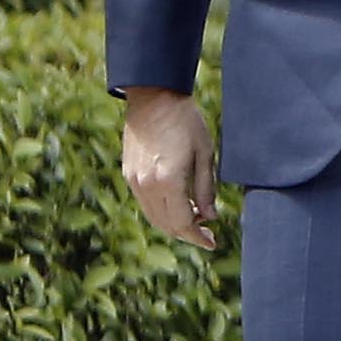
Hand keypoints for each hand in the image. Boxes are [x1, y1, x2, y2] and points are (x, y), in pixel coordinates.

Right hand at [122, 88, 218, 250]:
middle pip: (167, 225)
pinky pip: (145, 203)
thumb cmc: (185, 122)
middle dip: (187, 233)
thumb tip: (210, 217)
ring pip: (154, 217)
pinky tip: (179, 204)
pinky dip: (162, 211)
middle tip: (207, 233)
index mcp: (168, 180)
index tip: (212, 242)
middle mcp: (147, 185)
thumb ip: (206, 189)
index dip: (198, 237)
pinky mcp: (128, 174)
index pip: (182, 223)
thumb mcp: (205, 154)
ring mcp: (134, 181)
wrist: (154, 97)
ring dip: (174, 224)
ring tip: (195, 218)